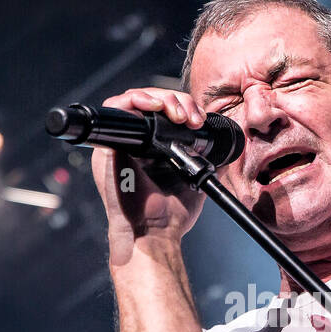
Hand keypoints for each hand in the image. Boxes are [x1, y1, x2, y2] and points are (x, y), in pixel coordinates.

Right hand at [91, 87, 209, 261]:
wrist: (154, 233)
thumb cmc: (169, 216)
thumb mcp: (194, 179)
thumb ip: (204, 161)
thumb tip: (224, 149)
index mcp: (148, 149)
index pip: (160, 112)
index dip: (179, 106)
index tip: (197, 120)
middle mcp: (130, 144)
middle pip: (148, 101)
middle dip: (174, 100)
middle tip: (191, 117)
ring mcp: (117, 144)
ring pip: (133, 99)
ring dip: (159, 98)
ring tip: (178, 112)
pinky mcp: (106, 147)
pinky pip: (114, 109)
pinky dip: (135, 100)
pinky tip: (156, 107)